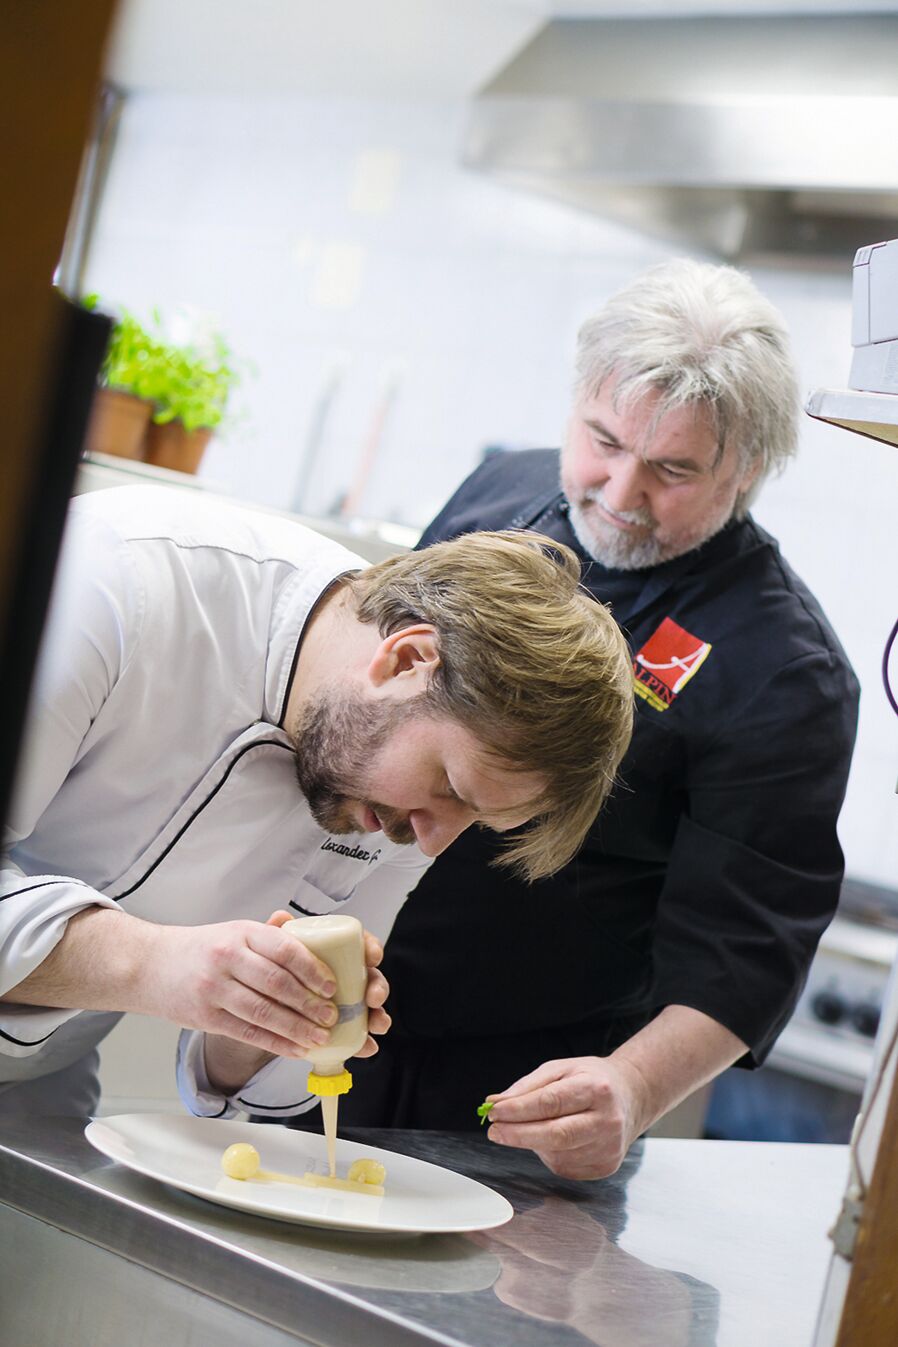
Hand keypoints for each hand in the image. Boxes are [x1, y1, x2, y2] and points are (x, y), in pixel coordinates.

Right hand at [144, 913, 343, 1057]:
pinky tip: (295, 1049)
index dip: (312, 969)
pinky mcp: (205, 1017)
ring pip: (264, 1013)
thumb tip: (299, 926)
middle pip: (277, 984)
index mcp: (241, 933)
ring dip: (297, 1028)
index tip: (331, 985)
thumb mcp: (233, 931)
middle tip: (332, 1015)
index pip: (285, 949)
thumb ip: (268, 933)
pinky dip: (276, 1044)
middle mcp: (227, 958)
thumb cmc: (199, 949)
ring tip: (318, 1036)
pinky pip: (248, 1033)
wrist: (149, 965)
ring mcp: (214, 989)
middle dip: (309, 1003)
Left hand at [263, 910, 391, 1058]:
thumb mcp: (273, 953)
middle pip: (370, 977)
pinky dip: (364, 1043)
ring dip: (379, 1016)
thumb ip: (278, 936)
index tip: (372, 957)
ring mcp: (346, 1004)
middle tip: (374, 997)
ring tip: (377, 1025)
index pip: (360, 944)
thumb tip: (280, 917)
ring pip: (369, 1008)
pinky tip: (367, 1048)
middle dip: (378, 986)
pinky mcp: (341, 1029)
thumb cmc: (275, 974)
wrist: (262, 1008)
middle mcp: (345, 976)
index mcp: (335, 953)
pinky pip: (358, 1035)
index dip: (371, 948)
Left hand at [483, 1056, 649, 1179]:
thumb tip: (497, 1103)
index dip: (518, 1110)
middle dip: (518, 1134)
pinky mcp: (605, 1167)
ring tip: (529, 1128)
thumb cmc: (592, 1080)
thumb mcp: (561, 1069)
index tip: (494, 1112)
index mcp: (596, 1089)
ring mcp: (608, 1147)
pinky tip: (552, 1140)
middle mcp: (607, 1120)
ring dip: (533, 1143)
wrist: (631, 1097)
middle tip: (494, 1131)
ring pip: (556, 1153)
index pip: (551, 1102)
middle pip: (556, 1134)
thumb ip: (528, 1086)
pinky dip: (549, 1154)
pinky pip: (564, 1166)